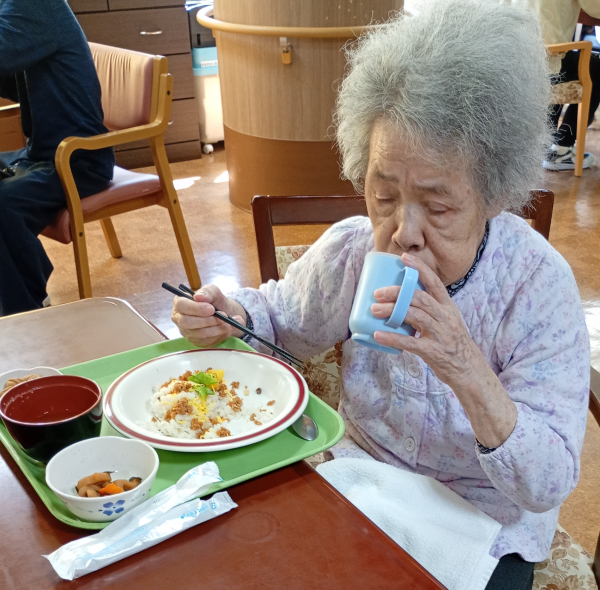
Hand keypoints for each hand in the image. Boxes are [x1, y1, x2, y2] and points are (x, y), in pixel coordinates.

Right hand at [171, 285, 246, 346]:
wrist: (223, 312)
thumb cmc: (213, 300)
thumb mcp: (212, 291)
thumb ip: (207, 292)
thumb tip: (198, 297)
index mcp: (180, 303)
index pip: (181, 306)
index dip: (196, 308)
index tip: (211, 309)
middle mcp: (179, 319)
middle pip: (187, 323)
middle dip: (208, 320)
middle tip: (224, 316)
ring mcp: (187, 332)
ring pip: (199, 334)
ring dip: (217, 328)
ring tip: (230, 322)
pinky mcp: (197, 342)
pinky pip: (208, 341)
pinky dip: (221, 335)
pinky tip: (229, 328)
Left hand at [371, 253, 516, 447]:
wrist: (470, 371)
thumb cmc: (454, 345)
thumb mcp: (448, 322)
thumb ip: (430, 311)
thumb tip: (404, 301)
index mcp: (448, 308)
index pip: (434, 282)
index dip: (419, 268)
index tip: (404, 258)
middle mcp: (445, 317)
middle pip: (419, 298)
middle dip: (397, 293)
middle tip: (378, 293)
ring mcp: (440, 334)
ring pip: (414, 316)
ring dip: (391, 311)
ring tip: (373, 310)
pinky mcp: (434, 351)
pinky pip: (410, 342)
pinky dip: (392, 338)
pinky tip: (378, 334)